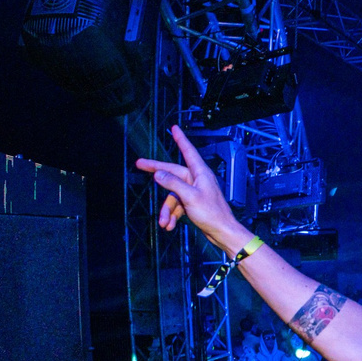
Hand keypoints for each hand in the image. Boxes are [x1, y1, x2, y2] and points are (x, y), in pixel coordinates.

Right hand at [135, 126, 246, 244]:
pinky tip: (169, 226)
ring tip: (164, 222)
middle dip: (156, 172)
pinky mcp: (193, 204)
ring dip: (167, 209)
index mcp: (200, 173)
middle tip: (139, 164)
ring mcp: (194, 192)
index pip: (188, 151)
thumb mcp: (189, 197)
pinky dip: (172, 215)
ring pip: (172, 195)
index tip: (175, 128)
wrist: (222, 232)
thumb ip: (173, 184)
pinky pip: (177, 206)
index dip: (181, 139)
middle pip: (172, 173)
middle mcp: (197, 180)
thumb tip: (158, 174)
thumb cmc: (212, 214)